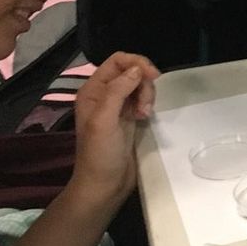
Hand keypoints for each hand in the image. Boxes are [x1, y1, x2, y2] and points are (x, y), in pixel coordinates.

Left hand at [68, 52, 159, 207]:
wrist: (104, 185)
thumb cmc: (100, 154)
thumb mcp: (104, 120)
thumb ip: (118, 91)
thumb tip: (138, 69)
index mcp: (92, 90)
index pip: (117, 61)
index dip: (137, 63)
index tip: (153, 77)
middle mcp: (103, 95)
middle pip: (131, 71)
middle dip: (144, 83)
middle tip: (145, 106)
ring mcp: (117, 107)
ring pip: (139, 85)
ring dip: (147, 95)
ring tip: (145, 114)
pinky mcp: (128, 118)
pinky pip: (142, 99)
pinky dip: (147, 104)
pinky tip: (145, 117)